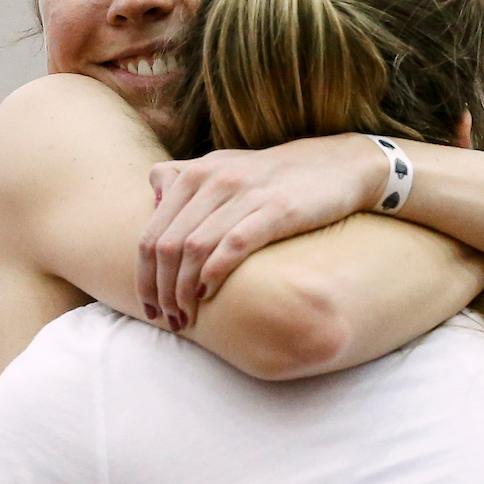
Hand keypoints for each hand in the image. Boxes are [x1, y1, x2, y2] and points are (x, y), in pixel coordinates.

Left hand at [137, 133, 388, 330]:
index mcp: (197, 173)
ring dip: (183, 291)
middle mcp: (214, 179)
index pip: (151, 232)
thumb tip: (152, 199)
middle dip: (160, 291)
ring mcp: (245, 194)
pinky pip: (231, 246)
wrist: (340, 164)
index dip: (143, 276)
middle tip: (167, 319)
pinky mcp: (276, 210)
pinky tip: (210, 296)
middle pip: (166, 246)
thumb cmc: (278, 175)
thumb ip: (186, 178)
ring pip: (193, 249)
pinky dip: (214, 276)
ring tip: (187, 317)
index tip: (149, 306)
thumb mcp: (227, 165)